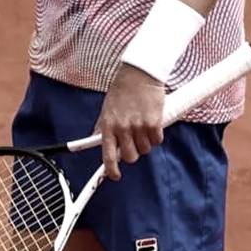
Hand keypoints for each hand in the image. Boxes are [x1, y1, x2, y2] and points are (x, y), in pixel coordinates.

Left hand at [94, 65, 166, 180]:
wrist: (139, 74)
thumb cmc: (122, 90)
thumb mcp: (107, 108)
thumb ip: (103, 126)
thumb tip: (93, 139)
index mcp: (108, 125)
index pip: (108, 154)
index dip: (111, 169)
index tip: (115, 176)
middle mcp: (123, 128)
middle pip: (131, 156)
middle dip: (134, 152)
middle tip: (135, 140)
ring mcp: (139, 127)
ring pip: (145, 149)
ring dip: (145, 142)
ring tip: (143, 126)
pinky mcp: (154, 123)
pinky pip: (157, 140)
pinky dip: (156, 135)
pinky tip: (153, 122)